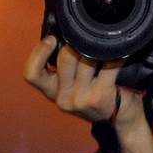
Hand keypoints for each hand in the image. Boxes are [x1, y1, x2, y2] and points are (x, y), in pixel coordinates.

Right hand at [23, 36, 145, 131]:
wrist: (120, 117)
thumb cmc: (96, 95)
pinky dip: (116, 57)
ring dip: (97, 49)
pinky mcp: (100, 95)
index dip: (38, 54)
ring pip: (87, 60)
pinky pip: (108, 67)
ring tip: (103, 45)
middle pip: (65, 59)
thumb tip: (62, 36)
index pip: (32, 74)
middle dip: (77, 45)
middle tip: (87, 40)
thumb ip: (64, 69)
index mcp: (52, 93)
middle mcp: (63, 97)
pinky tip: (120, 53)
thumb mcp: (72, 87)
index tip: (50, 39)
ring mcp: (81, 98)